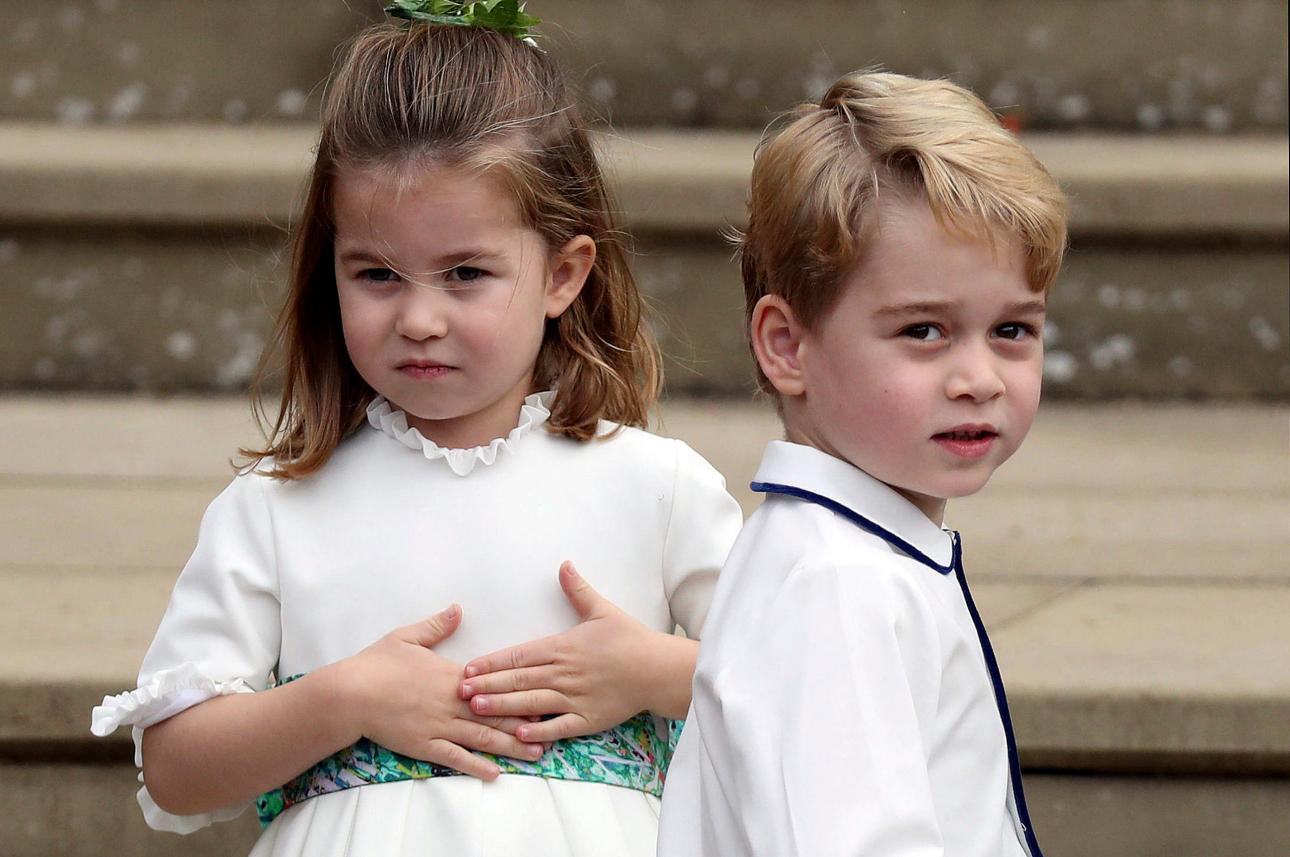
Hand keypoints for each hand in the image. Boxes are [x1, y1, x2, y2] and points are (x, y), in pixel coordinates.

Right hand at [340, 605, 544, 778]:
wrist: (349, 694)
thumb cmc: (376, 664)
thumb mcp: (407, 637)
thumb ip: (437, 625)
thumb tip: (458, 609)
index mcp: (452, 676)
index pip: (494, 685)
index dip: (520, 691)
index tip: (546, 693)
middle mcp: (451, 703)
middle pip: (495, 714)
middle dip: (526, 722)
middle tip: (555, 729)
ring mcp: (438, 726)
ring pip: (482, 738)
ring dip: (511, 746)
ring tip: (536, 753)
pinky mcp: (424, 746)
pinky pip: (455, 758)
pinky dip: (476, 766)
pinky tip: (495, 773)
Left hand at [458, 562, 696, 742]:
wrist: (657, 669)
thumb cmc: (630, 639)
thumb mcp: (602, 610)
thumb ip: (578, 590)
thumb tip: (564, 564)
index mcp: (563, 647)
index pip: (519, 655)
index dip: (492, 662)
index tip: (468, 667)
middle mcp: (563, 673)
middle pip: (518, 679)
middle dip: (487, 685)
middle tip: (459, 691)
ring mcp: (574, 698)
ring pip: (531, 702)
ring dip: (503, 706)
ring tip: (477, 709)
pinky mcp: (588, 719)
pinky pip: (559, 727)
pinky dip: (538, 731)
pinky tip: (519, 734)